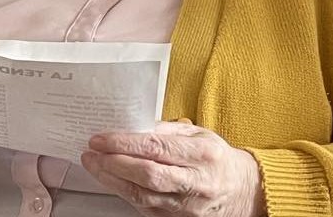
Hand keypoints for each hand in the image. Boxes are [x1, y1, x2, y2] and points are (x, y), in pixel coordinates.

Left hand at [82, 121, 262, 216]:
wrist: (241, 190)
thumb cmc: (214, 157)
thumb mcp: (196, 133)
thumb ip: (164, 129)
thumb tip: (129, 125)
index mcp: (202, 154)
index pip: (156, 148)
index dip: (123, 144)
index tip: (99, 139)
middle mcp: (197, 182)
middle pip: (148, 175)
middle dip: (113, 163)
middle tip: (91, 152)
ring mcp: (188, 205)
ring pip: (143, 195)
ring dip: (112, 180)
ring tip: (94, 165)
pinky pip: (146, 207)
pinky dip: (124, 193)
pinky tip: (111, 181)